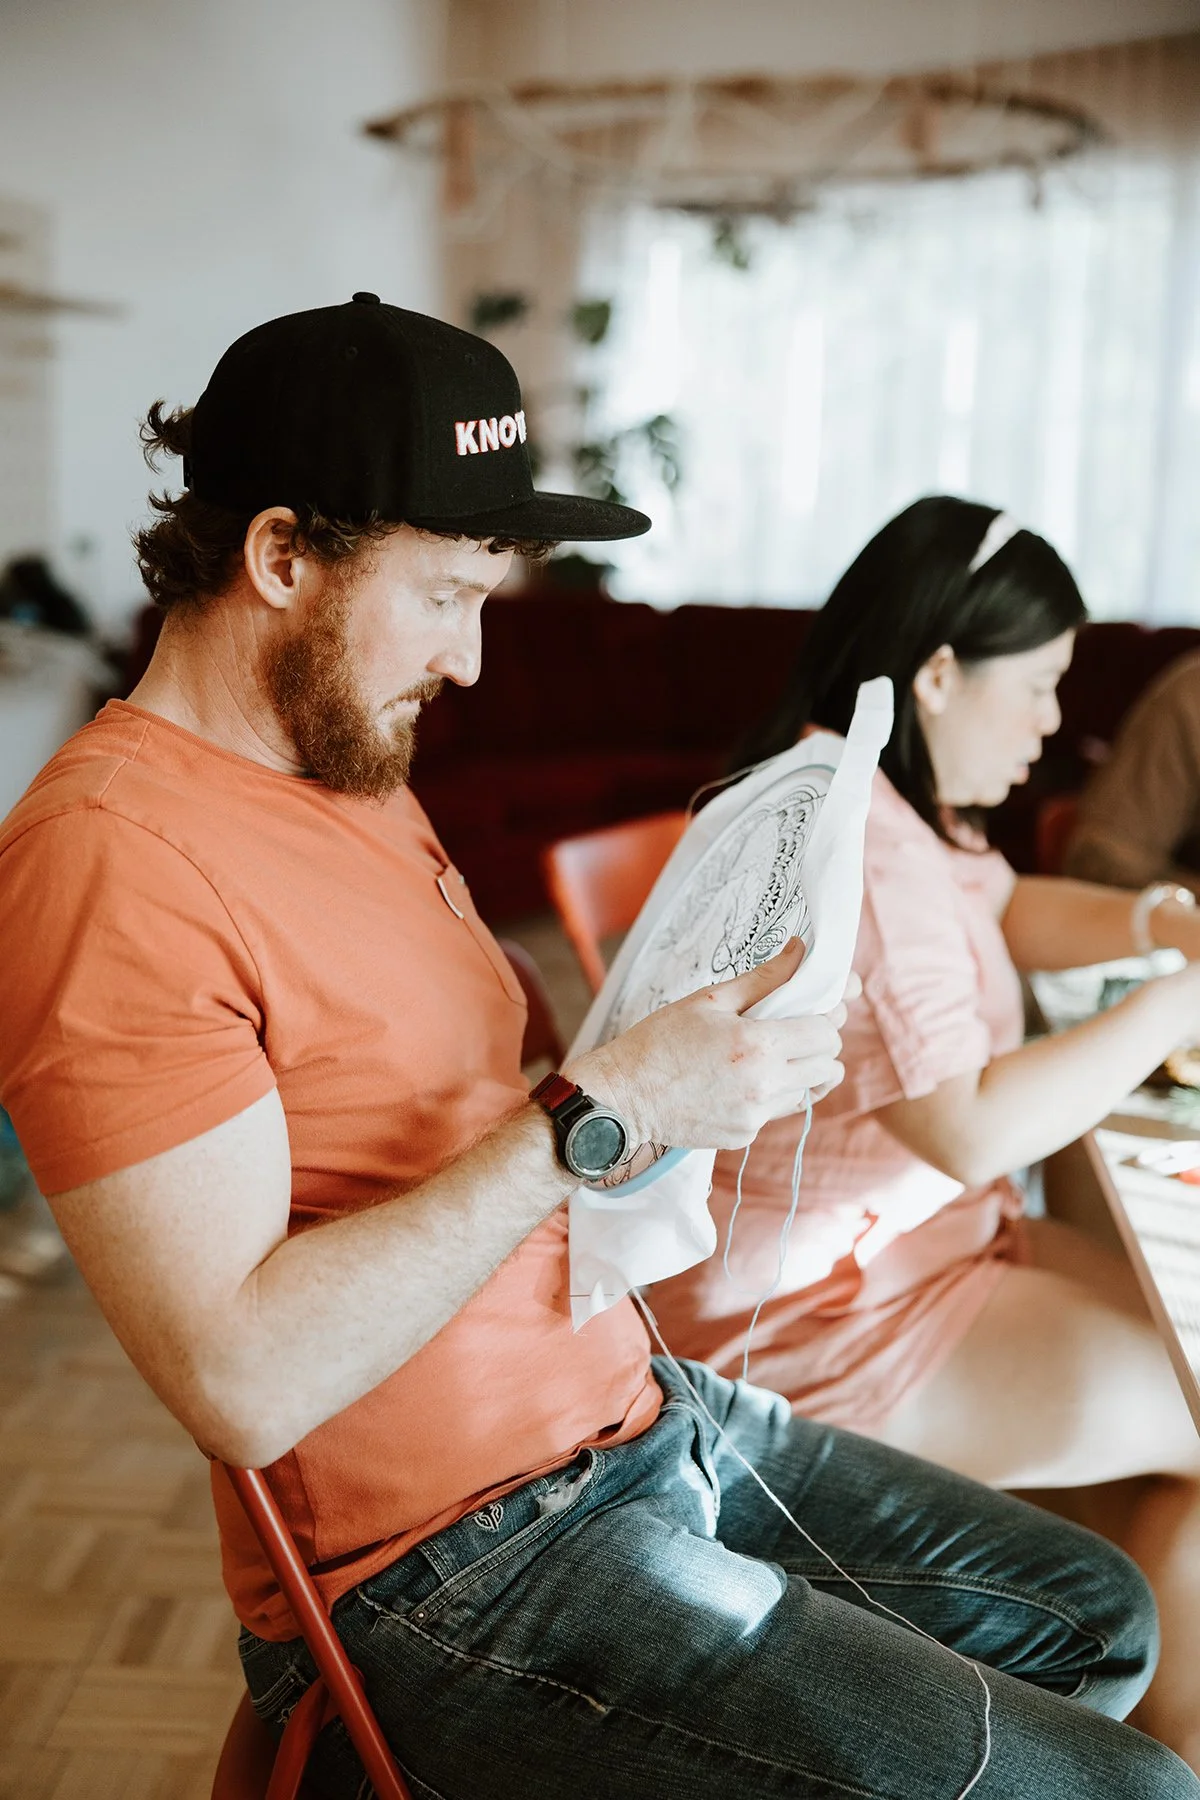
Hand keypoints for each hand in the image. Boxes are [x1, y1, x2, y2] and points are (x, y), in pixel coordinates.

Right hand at [567, 939, 843, 1152]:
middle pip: (830, 1066)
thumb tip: (801, 951)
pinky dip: (769, 1094)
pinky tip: (738, 1080)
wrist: (621, 1099)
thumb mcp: (709, 999)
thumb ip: (764, 978)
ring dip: (801, 1072)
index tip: (817, 1008)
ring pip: (809, 1092)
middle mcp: (765, 1086)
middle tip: (796, 1030)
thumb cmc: (659, 1041)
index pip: (828, 1034)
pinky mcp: (744, 1135)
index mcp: (759, 1045)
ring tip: (769, 1056)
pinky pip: (776, 1111)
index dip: (828, 1018)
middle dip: (821, 1045)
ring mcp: (756, 1116)